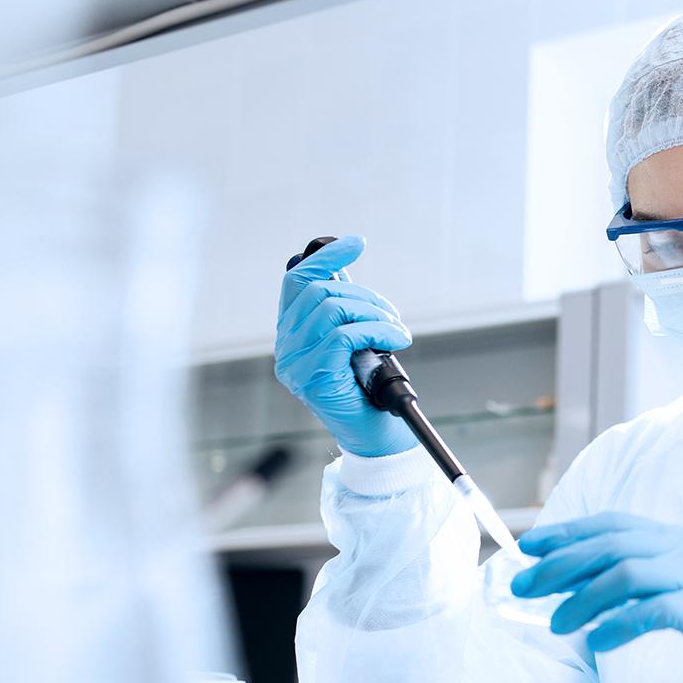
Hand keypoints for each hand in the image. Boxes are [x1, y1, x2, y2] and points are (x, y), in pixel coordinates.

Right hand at [275, 235, 417, 457]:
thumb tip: (343, 271)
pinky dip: (378, 330)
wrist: (376, 437)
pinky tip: (397, 339)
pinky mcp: (312, 377)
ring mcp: (294, 363)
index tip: (357, 244)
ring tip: (397, 331)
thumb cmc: (368, 390)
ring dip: (375, 314)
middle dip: (365, 296)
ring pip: (332, 309)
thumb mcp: (355, 342)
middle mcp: (285, 347)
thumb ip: (344, 311)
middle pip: (320, 292)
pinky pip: (345, 334)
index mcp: (291, 334)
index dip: (326, 257)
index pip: (297, 281)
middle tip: (392, 316)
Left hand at [512, 513, 682, 682]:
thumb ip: (652, 582)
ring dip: (582, 598)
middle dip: (559, 564)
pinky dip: (619, 625)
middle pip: (609, 544)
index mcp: (678, 539)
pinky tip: (598, 642)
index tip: (529, 548)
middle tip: (522, 587)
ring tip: (555, 624)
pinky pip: (653, 611)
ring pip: (625, 573)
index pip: (612, 525)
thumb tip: (593, 595)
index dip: (567, 533)